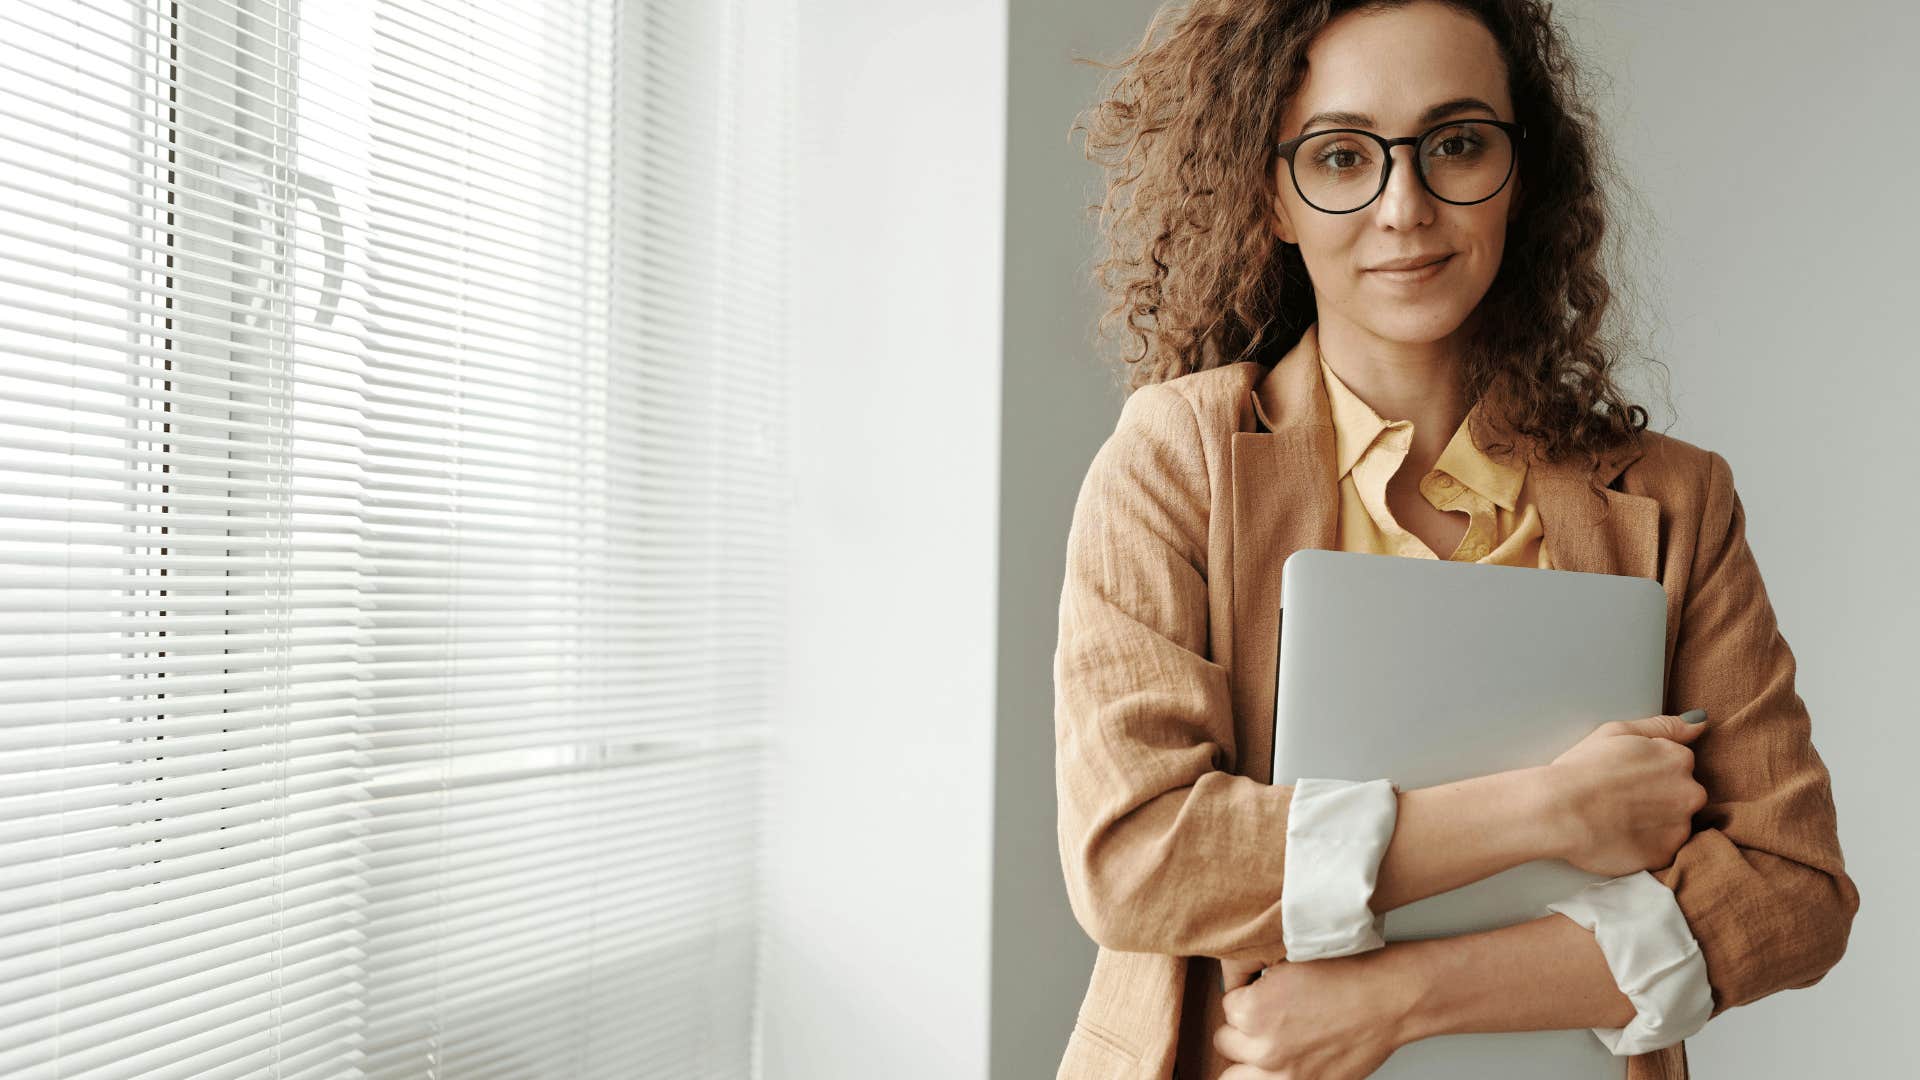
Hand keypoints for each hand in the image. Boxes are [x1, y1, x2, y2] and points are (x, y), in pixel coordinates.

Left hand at [1213, 950, 1408, 1078]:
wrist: (1389, 999)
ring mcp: (1286, 1075)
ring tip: (1266, 1046)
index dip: (1246, 997)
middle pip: (1225, 1043)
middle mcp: (1265, 1048)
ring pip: (1234, 1077)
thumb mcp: (1287, 964)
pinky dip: (1271, 1076)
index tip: (1262, 994)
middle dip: (1241, 1030)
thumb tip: (1239, 996)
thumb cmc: (1347, 974)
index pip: (1226, 1006)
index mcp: (1252, 1010)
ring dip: (1246, 1061)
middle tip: (1263, 1020)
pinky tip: (1284, 1064)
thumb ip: (1256, 985)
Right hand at [1544, 711, 1710, 876]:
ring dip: (1653, 824)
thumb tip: (1700, 722)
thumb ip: (1665, 726)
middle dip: (1659, 798)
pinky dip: (1643, 846)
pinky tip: (1618, 836)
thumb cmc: (1583, 768)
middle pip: (1682, 796)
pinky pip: (1660, 850)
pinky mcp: (1664, 855)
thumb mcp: (1618, 731)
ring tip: (1617, 819)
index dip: (1650, 771)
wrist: (1559, 810)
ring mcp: (1679, 827)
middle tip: (1621, 799)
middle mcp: (1689, 793)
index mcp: (1679, 760)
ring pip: (1674, 825)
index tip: (1626, 777)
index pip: (1679, 766)